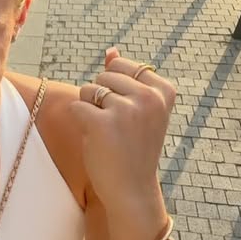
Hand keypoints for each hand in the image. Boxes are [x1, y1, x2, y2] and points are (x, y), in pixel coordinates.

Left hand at [72, 48, 175, 214]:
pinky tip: (95, 139)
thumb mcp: (139, 110)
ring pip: (88, 89)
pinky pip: (76, 106)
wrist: (132, 189)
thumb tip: (111, 50)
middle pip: (103, 75)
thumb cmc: (133, 147)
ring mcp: (127, 109)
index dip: (116, 88)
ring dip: (90, 109)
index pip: (122, 65)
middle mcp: (149, 97)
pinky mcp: (103, 122)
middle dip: (101, 98)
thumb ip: (126, 77)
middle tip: (116, 127)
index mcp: (163, 90)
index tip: (129, 115)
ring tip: (107, 133)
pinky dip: (79, 121)